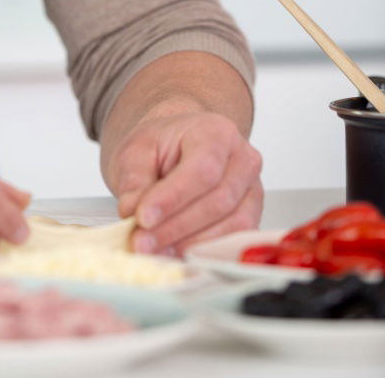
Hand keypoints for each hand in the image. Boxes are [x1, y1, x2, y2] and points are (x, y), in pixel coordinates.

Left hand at [107, 108, 262, 256]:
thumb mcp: (138, 150)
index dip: (173, 198)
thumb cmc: (164, 145)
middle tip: (141, 241)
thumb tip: (132, 211)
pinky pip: (234, 240)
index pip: (203, 169)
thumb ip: (135, 179)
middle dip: (176, 227)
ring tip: (154, 249)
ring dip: (190, 244)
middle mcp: (243, 159)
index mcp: (217, 132)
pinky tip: (175, 253)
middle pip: (218, 200)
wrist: (180, 145)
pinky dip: (204, 251)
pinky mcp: (251, 216)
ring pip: (231, 225)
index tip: (143, 217)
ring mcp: (252, 189)